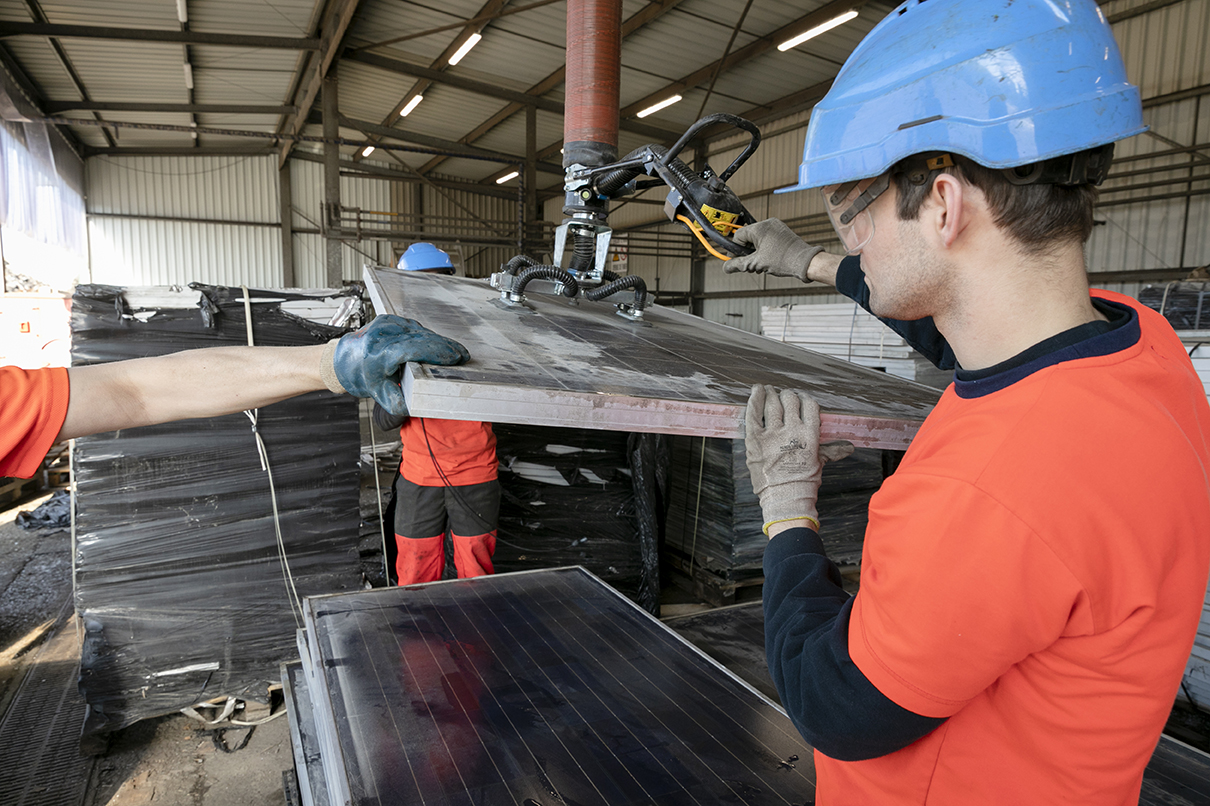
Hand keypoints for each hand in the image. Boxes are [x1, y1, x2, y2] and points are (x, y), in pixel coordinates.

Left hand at [321, 314, 468, 414]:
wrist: (344, 360)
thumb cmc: (361, 375)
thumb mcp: (379, 393)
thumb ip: (398, 403)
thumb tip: (418, 406)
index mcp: (379, 352)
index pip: (414, 348)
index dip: (437, 352)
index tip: (454, 358)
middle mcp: (382, 334)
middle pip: (422, 338)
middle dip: (445, 347)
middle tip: (462, 355)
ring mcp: (385, 324)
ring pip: (420, 331)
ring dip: (439, 342)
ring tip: (454, 352)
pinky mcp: (389, 319)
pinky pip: (415, 328)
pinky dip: (428, 337)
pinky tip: (438, 345)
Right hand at [726, 218, 824, 282]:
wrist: (805, 262)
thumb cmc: (783, 260)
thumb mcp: (756, 264)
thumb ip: (738, 264)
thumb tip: (726, 267)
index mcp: (760, 228)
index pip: (739, 236)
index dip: (736, 250)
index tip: (738, 260)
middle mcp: (768, 223)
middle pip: (748, 237)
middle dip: (748, 252)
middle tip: (752, 264)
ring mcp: (776, 226)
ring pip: (758, 238)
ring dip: (756, 251)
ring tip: (762, 263)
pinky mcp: (782, 232)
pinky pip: (768, 238)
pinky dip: (765, 248)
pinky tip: (769, 259)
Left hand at [744, 384, 853, 534]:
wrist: (785, 499)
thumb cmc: (803, 483)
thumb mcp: (819, 463)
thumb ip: (832, 450)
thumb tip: (850, 447)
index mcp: (809, 435)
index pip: (809, 405)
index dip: (804, 398)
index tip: (800, 398)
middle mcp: (792, 431)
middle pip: (790, 401)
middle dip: (787, 396)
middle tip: (784, 396)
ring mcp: (772, 434)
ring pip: (772, 403)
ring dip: (771, 394)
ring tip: (769, 390)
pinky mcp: (754, 438)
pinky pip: (753, 412)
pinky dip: (754, 398)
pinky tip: (757, 390)